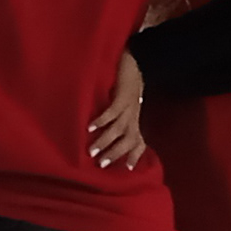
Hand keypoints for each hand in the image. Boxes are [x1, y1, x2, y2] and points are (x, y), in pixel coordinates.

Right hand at [87, 52, 146, 170]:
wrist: (136, 60)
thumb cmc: (126, 84)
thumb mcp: (124, 104)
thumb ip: (118, 119)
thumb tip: (103, 133)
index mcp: (135, 119)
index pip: (139, 141)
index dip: (135, 155)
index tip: (128, 170)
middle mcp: (135, 115)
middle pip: (129, 140)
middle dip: (116, 153)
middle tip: (101, 164)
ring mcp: (131, 106)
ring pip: (120, 129)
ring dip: (106, 141)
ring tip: (92, 151)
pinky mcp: (124, 95)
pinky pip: (113, 111)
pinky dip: (102, 120)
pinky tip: (90, 127)